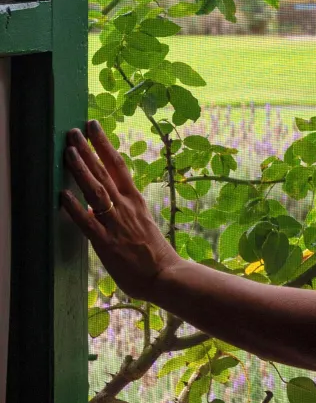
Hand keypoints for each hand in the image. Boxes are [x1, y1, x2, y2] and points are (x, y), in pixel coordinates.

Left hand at [61, 122, 178, 301]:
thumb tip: (102, 203)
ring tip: (69, 152)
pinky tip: (63, 196)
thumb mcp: (141, 222)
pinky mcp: (107, 243)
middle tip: (74, 131)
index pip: (118, 165)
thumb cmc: (153, 253)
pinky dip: (75, 209)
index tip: (94, 127)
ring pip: (96, 192)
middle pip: (104, 173)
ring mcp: (116, 224)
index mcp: (135, 200)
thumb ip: (123, 210)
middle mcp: (126, 207)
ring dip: (81, 171)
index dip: (104, 145)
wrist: (165, 275)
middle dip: (88, 151)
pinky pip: (88, 223)